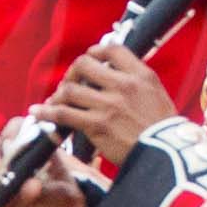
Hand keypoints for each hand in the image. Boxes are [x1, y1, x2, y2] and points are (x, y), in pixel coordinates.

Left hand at [30, 42, 175, 167]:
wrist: (168, 157)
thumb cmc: (164, 130)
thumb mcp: (158, 95)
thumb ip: (137, 80)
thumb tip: (114, 71)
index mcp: (141, 75)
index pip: (113, 49)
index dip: (97, 51)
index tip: (90, 58)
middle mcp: (124, 86)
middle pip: (84, 65)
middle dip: (73, 72)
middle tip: (70, 83)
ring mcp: (109, 105)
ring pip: (70, 89)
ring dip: (58, 94)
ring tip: (54, 101)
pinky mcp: (97, 126)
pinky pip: (64, 114)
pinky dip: (47, 112)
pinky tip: (38, 112)